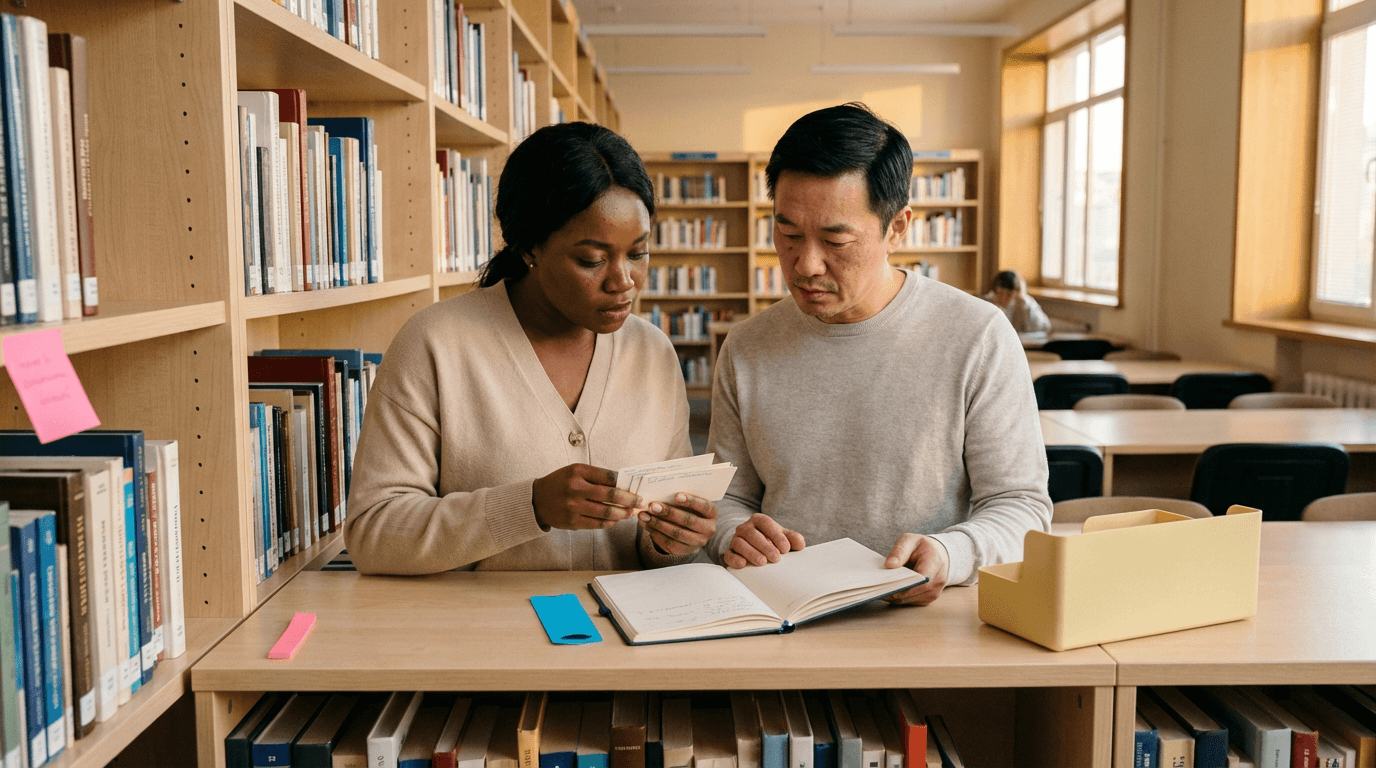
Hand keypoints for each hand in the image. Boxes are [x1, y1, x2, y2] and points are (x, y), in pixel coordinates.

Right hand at [531, 464, 645, 530]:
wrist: (536, 500)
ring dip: (623, 513)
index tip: (636, 487)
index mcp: (578, 472)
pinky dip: (610, 522)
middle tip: (640, 502)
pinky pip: (597, 524)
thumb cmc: (560, 483)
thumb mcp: (575, 472)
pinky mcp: (572, 521)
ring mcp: (573, 507)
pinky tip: (616, 520)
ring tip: (630, 513)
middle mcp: (575, 488)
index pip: (608, 476)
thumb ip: (596, 476)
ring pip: (606, 512)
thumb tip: (622, 484)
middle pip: (611, 495)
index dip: (625, 483)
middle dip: (630, 500)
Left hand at [638, 494, 717, 555]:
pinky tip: (647, 524)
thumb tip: (660, 493)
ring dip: (658, 523)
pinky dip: (655, 533)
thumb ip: (680, 498)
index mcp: (712, 513)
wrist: (690, 529)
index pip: (705, 506)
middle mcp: (708, 529)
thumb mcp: (689, 502)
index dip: (691, 501)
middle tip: (653, 506)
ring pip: (677, 533)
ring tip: (644, 515)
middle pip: (688, 520)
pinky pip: (669, 542)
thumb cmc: (688, 508)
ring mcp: (698, 541)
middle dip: (669, 513)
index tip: (676, 495)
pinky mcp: (685, 550)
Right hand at [723, 513, 804, 567]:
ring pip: (739, 543)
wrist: (753, 547)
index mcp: (758, 520)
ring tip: (762, 562)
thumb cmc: (770, 541)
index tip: (786, 549)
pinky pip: (729, 554)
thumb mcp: (782, 537)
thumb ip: (793, 538)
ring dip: (751, 553)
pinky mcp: (730, 552)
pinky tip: (743, 564)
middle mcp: (745, 528)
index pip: (765, 523)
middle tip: (776, 558)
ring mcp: (735, 539)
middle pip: (752, 534)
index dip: (776, 535)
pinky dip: (735, 559)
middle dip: (765, 546)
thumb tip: (800, 544)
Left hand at [882, 534, 949, 605]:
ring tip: (879, 588)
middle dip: (893, 590)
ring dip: (894, 595)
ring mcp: (934, 592)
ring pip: (909, 599)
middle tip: (875, 587)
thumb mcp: (909, 540)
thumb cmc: (922, 547)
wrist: (938, 554)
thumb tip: (889, 565)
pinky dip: (898, 597)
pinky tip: (889, 589)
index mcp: (935, 562)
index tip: (885, 583)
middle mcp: (938, 580)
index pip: (920, 579)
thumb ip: (899, 550)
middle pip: (912, 592)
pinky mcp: (928, 599)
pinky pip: (910, 601)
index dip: (902, 584)